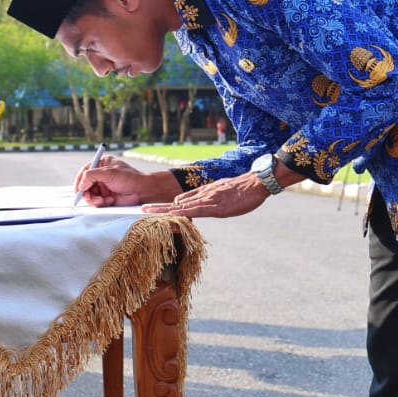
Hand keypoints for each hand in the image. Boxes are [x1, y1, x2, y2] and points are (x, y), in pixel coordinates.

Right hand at [75, 158, 180, 206]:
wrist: (142, 191)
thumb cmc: (129, 178)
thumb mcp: (109, 173)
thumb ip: (91, 176)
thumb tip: (81, 185)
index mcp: (102, 164)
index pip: (85, 170)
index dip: (79, 180)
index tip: (77, 189)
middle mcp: (102, 175)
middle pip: (86, 185)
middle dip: (87, 192)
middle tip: (90, 197)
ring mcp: (104, 187)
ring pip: (90, 195)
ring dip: (94, 199)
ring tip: (102, 200)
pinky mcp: (107, 197)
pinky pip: (97, 202)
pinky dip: (101, 203)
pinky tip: (110, 200)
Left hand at [142, 173, 268, 218]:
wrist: (256, 183)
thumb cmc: (241, 189)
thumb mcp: (219, 191)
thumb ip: (203, 197)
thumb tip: (186, 202)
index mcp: (203, 193)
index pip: (180, 200)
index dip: (165, 205)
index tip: (151, 208)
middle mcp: (203, 195)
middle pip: (176, 202)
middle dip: (159, 207)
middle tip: (141, 209)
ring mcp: (208, 200)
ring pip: (183, 206)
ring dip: (166, 209)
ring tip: (149, 212)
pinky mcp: (216, 205)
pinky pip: (197, 209)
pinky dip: (184, 212)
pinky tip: (174, 214)